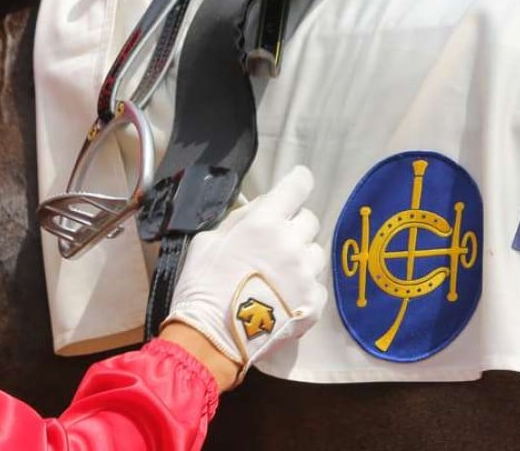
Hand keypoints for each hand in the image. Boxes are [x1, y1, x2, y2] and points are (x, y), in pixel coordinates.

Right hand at [162, 165, 326, 382]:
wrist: (211, 337)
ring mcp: (306, 274)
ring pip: (316, 253)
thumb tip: (260, 206)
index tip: (296, 185)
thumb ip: (240, 219)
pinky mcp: (314, 303)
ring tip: (279, 275)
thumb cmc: (202, 284)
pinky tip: (284, 298)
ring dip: (301, 257)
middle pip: (310, 219)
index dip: (298, 182)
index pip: (298, 185)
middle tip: (276, 242)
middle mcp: (291, 243)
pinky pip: (317, 285)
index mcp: (264, 222)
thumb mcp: (208, 240)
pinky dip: (304, 288)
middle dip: (294, 225)